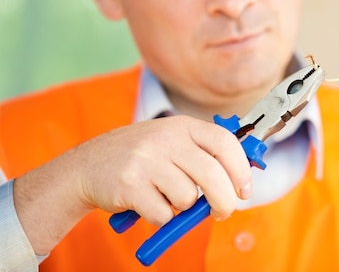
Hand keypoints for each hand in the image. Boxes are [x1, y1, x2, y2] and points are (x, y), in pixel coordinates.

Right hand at [14, 115, 251, 254]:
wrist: (87, 166)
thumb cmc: (141, 158)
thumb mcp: (172, 142)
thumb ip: (204, 154)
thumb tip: (243, 178)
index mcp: (182, 126)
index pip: (225, 143)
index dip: (241, 169)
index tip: (245, 190)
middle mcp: (166, 139)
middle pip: (212, 174)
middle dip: (225, 201)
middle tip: (224, 211)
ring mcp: (146, 160)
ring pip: (188, 198)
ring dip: (182, 207)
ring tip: (165, 196)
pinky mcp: (130, 185)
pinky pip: (164, 213)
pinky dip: (161, 217)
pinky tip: (147, 203)